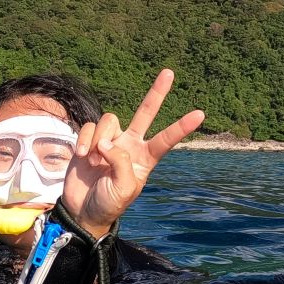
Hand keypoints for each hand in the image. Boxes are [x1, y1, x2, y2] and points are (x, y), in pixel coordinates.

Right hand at [60, 68, 204, 237]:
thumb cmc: (109, 204)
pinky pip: (89, 127)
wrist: (82, 210)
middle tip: (169, 72)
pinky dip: (85, 139)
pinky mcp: (89, 140)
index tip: (200, 113)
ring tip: (94, 161)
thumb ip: (121, 163)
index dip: (182, 127)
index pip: (166, 139)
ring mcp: (110, 141)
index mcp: (145, 159)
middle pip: (146, 112)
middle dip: (157, 93)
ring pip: (110, 121)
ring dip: (99, 138)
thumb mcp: (123, 189)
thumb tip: (108, 142)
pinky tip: (83, 156)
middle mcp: (130, 145)